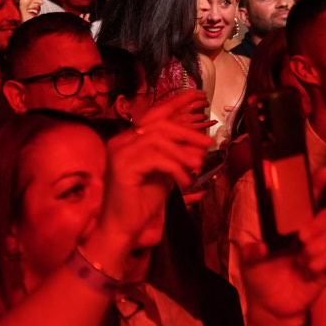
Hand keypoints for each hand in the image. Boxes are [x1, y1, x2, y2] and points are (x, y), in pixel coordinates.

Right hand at [92, 89, 212, 249]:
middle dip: (187, 132)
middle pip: (158, 124)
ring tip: (197, 166)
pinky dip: (176, 168)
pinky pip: (156, 158)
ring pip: (159, 140)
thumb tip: (198, 144)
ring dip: (183, 153)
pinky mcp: (123, 167)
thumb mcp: (164, 173)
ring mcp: (119, 153)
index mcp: (128, 140)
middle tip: (207, 144)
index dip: (178, 104)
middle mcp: (120, 141)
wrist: (122, 227)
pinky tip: (184, 181)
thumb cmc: (141, 202)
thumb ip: (175, 156)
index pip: (154, 115)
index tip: (200, 98)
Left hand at [240, 207, 325, 324]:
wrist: (269, 306)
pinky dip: (321, 262)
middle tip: (303, 235)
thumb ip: (251, 253)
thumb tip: (260, 246)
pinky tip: (308, 267)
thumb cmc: (260, 278)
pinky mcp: (322, 273)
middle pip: (325, 223)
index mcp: (289, 233)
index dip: (316, 200)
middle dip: (321, 222)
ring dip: (319, 243)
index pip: (305, 213)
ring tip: (303, 254)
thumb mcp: (249, 264)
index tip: (320, 189)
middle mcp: (306, 240)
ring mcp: (315, 255)